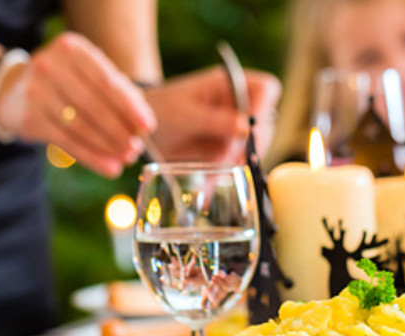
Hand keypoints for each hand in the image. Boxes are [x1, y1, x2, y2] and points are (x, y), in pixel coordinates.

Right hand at [0, 32, 155, 176]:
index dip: (130, 107)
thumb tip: (143, 125)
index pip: (106, 81)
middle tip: (137, 149)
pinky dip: (92, 157)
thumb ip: (118, 92)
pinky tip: (109, 168)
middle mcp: (50, 65)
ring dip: (108, 146)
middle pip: (94, 105)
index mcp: (72, 48)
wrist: (14, 90)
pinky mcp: (29, 118)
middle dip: (120, 131)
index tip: (147, 127)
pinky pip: (66, 142)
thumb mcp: (88, 75)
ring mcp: (36, 91)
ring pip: (80, 126)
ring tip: (126, 159)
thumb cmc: (66, 82)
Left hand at [144, 66, 280, 161]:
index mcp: (230, 84)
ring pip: (253, 147)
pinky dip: (225, 173)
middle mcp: (238, 105)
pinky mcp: (227, 149)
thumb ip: (216, 120)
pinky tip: (209, 182)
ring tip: (213, 172)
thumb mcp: (186, 114)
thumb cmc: (161, 109)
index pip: (265, 89)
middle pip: (265, 124)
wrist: (140, 130)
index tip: (251, 130)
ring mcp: (234, 128)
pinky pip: (235, 163)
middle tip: (235, 159)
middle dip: (251, 144)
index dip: (263, 108)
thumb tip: (246, 127)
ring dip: (237, 162)